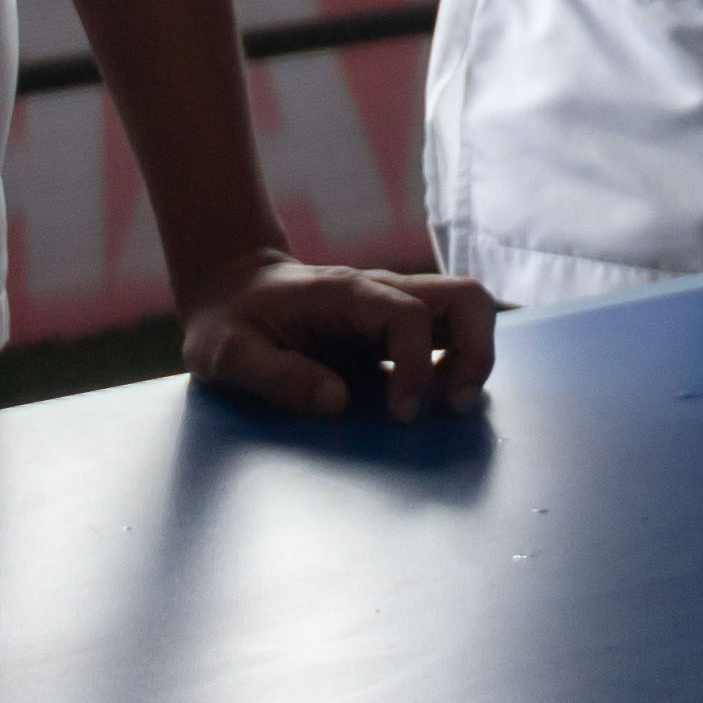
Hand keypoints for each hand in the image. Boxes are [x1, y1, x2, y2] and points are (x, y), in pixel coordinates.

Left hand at [182, 252, 500, 423]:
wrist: (231, 286)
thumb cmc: (227, 321)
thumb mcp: (227, 354)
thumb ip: (276, 376)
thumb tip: (336, 403)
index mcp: (345, 293)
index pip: (408, 316)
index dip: (416, 367)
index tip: (402, 416)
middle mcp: (382, 290)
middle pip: (465, 296)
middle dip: (476, 352)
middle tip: (452, 406)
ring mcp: (395, 303)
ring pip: (468, 307)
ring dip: (476, 355)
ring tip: (449, 404)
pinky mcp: (398, 323)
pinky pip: (451, 329)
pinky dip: (461, 360)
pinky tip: (434, 397)